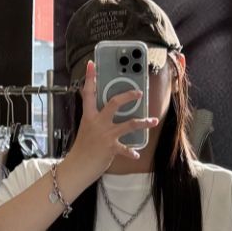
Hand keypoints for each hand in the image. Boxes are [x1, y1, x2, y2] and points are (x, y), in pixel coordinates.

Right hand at [65, 60, 158, 183]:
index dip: (90, 78)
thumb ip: (94, 118)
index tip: (92, 64)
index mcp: (89, 116)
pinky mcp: (111, 148)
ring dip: (143, 122)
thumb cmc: (82, 149)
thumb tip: (101, 110)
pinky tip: (137, 154)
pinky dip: (131, 152)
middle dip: (128, 96)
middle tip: (139, 93)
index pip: (88, 93)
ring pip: (129, 124)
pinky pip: (126, 149)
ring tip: (153, 121)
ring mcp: (105, 135)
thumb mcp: (85, 128)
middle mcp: (98, 122)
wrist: (77, 167)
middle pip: (114, 103)